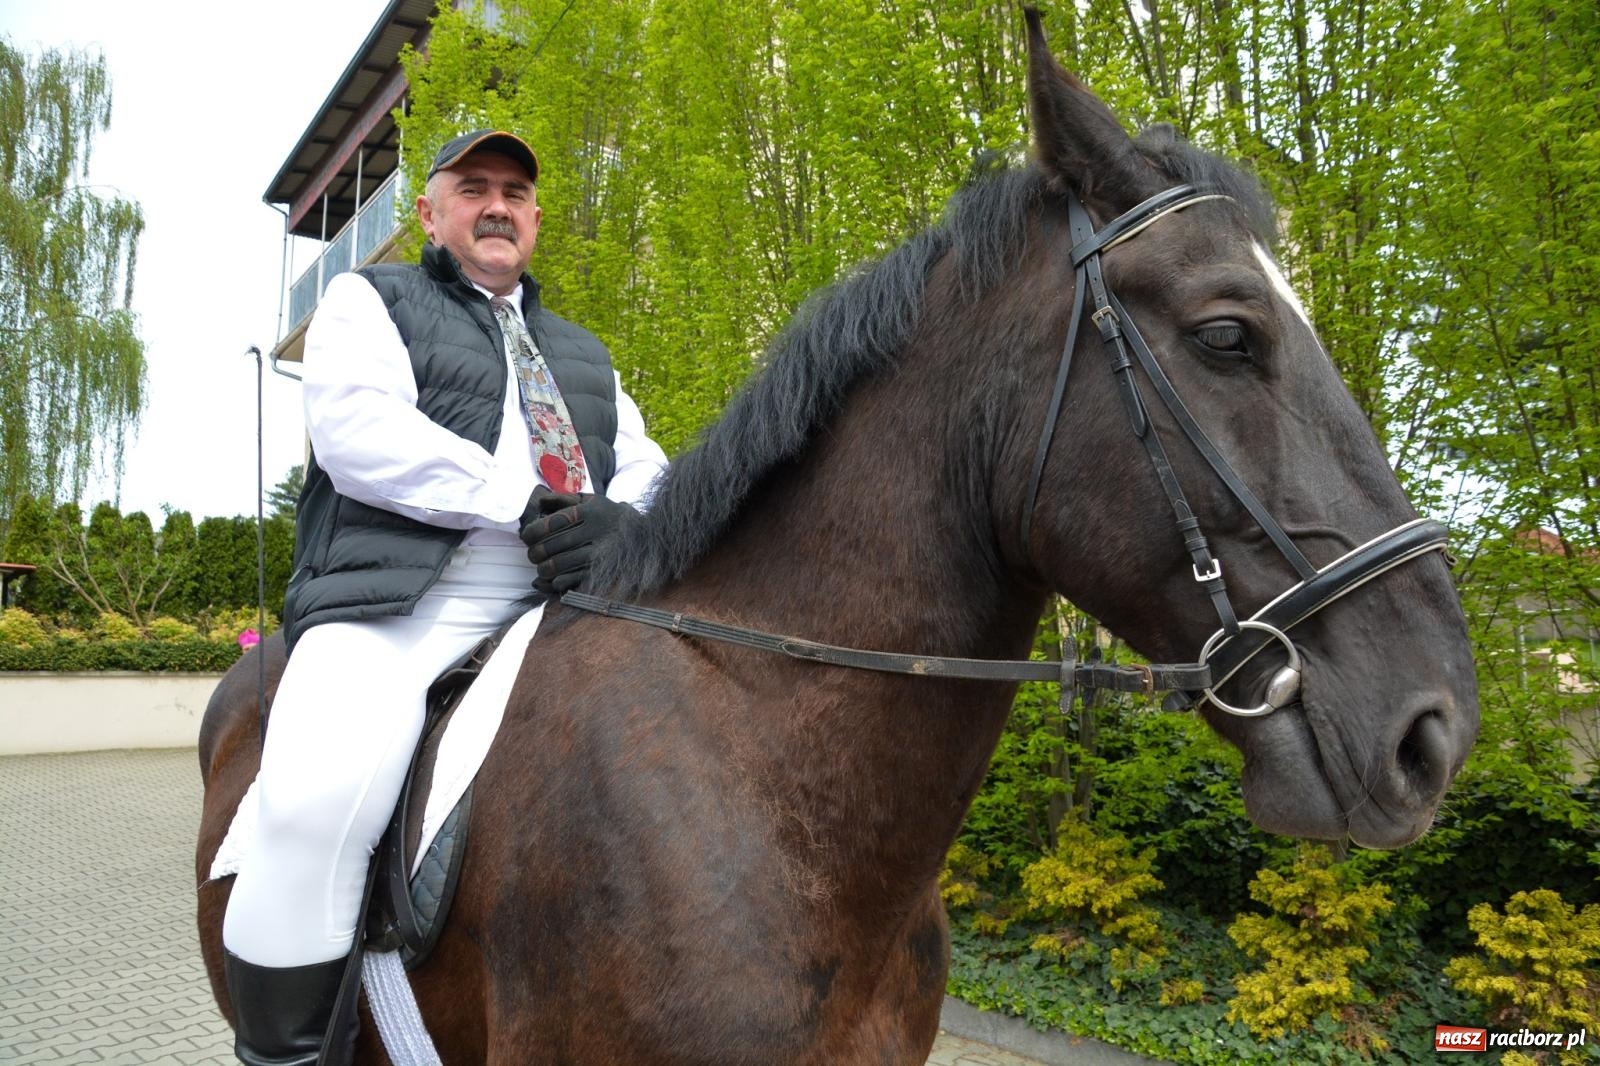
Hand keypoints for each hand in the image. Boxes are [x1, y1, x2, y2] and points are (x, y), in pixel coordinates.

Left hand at [518, 492, 636, 594]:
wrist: (644, 536)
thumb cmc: (610, 516)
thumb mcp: (592, 501)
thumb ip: (565, 499)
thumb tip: (540, 500)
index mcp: (588, 512)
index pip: (551, 523)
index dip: (532, 531)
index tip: (525, 536)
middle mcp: (593, 531)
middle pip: (551, 545)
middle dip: (535, 552)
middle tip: (532, 554)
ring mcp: (598, 553)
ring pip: (559, 564)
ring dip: (544, 569)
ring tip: (541, 568)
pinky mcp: (602, 570)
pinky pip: (572, 579)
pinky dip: (557, 582)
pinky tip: (552, 580)